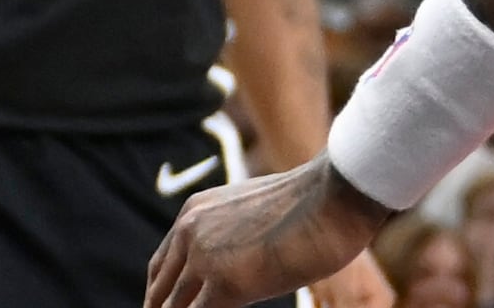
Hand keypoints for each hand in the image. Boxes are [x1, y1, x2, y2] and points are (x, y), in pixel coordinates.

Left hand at [145, 160, 388, 307]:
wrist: (333, 197)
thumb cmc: (311, 205)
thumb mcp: (256, 213)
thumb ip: (235, 235)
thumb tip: (240, 261)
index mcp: (194, 212)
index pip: (164, 264)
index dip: (162, 293)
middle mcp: (190, 230)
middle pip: (160, 287)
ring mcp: (204, 256)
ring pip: (173, 306)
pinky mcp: (225, 283)